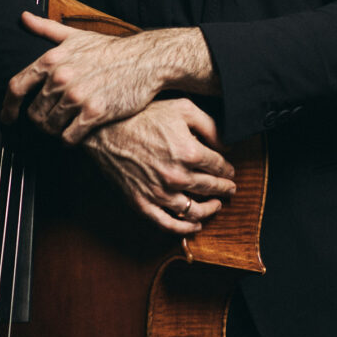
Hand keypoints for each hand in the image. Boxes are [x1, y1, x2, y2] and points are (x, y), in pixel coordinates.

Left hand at [0, 12, 216, 141]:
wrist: (145, 60)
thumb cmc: (110, 50)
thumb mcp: (76, 36)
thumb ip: (46, 29)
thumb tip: (22, 17)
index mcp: (52, 59)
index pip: (16, 86)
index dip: (7, 106)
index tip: (7, 118)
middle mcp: (61, 77)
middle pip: (34, 113)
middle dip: (40, 120)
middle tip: (51, 121)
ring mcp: (77, 96)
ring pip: (50, 127)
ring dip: (55, 131)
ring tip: (65, 127)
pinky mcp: (94, 112)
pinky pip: (69, 137)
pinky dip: (69, 139)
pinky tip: (77, 134)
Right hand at [83, 99, 236, 234]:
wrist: (106, 129)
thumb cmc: (144, 115)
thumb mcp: (182, 108)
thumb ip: (209, 125)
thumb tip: (227, 144)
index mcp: (189, 152)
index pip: (219, 167)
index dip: (228, 170)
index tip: (230, 171)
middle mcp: (176, 176)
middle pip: (210, 188)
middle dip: (224, 189)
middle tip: (231, 188)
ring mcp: (159, 192)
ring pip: (194, 209)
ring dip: (210, 209)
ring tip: (218, 205)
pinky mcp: (142, 202)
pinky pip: (168, 223)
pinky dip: (185, 228)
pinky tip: (195, 224)